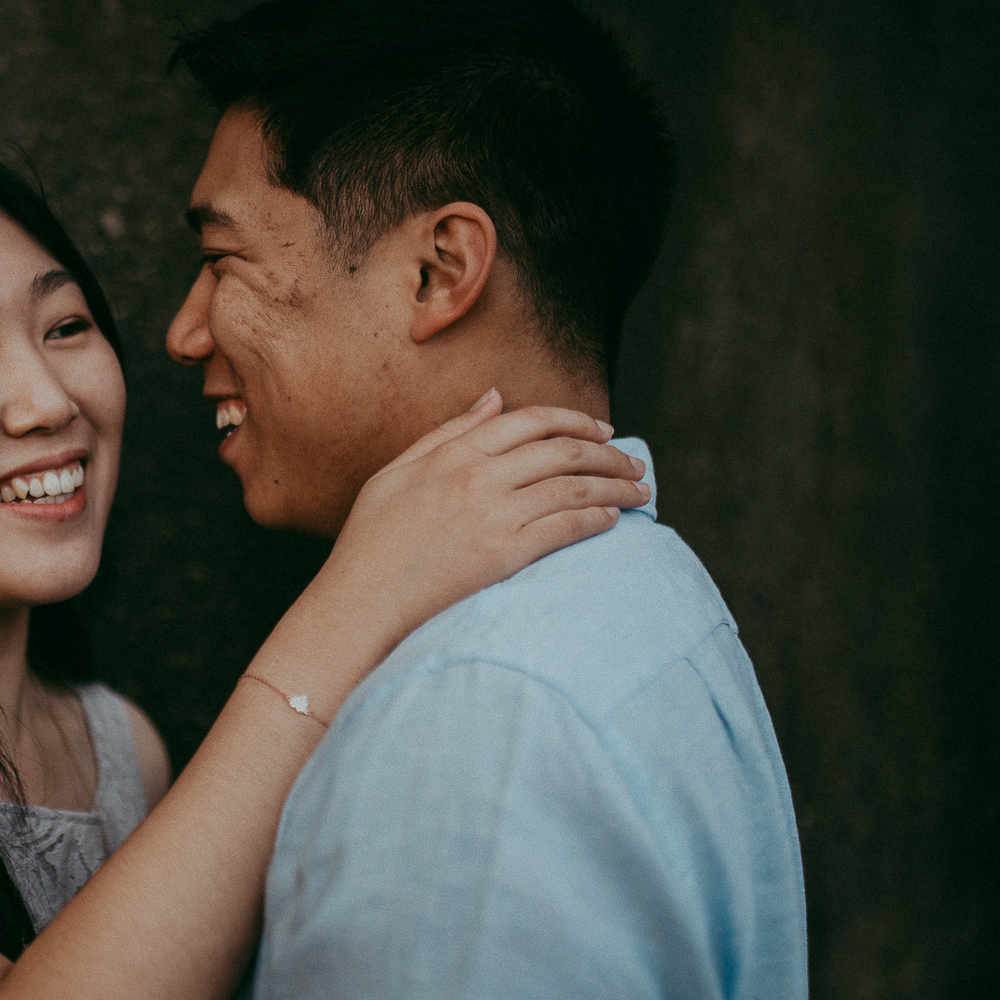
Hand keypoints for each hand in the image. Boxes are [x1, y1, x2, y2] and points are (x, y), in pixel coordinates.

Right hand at [317, 389, 649, 657]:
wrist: (359, 602)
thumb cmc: (370, 541)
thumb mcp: (396, 472)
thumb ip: (448, 431)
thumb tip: (495, 397)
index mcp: (452, 453)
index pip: (530, 421)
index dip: (576, 421)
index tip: (603, 432)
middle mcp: (477, 477)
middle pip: (562, 451)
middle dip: (610, 455)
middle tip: (635, 465)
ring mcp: (492, 515)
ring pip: (573, 487)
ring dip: (616, 486)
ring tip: (640, 492)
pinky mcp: (503, 555)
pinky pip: (565, 527)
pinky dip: (596, 519)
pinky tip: (613, 520)